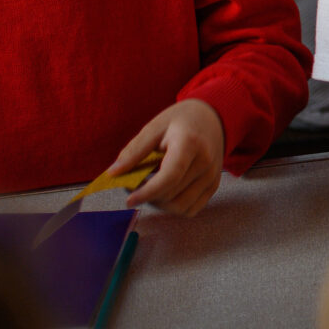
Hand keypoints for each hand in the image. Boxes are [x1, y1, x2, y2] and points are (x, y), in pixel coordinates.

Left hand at [112, 98, 225, 214]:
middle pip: (171, 194)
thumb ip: (134, 151)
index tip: (129, 200)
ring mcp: (212, 176)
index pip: (170, 176)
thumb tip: (113, 173)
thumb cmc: (180, 121)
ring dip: (159, 204)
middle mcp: (206, 162)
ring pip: (180, 207)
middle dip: (147, 196)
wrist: (213, 118)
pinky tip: (165, 192)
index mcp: (190, 143)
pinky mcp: (214, 186)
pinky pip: (191, 209)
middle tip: (133, 185)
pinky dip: (174, 207)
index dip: (148, 192)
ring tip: (150, 189)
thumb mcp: (154, 127)